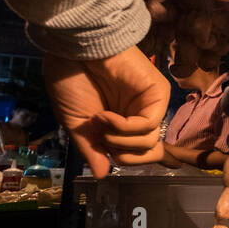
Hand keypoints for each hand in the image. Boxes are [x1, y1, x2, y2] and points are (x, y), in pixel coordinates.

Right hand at [43, 46, 170, 176]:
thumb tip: (102, 175)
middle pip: (147, 153)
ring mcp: (149, 105)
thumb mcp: (77, 124)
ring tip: (100, 121)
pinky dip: (124, 128)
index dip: (138, 161)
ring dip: (119, 139)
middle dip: (123, 154)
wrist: (73, 52)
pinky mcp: (157, 94)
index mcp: (120, 123)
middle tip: (103, 139)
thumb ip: (92, 149)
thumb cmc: (70, 81)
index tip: (137, 161)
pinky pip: (147, 126)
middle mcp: (138, 115)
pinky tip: (106, 116)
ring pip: (148, 143)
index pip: (140, 151)